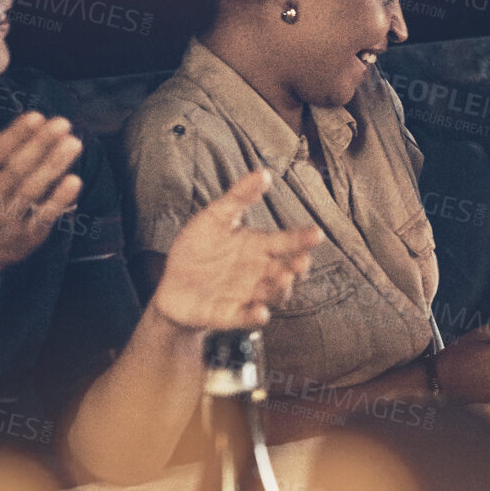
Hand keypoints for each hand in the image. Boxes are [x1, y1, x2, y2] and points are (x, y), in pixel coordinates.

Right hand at [0, 112, 82, 280]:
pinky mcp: (24, 238)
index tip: (38, 116)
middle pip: (17, 168)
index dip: (16, 134)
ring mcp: (4, 221)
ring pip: (33, 189)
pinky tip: (75, 180)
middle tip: (64, 123)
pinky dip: (59, 199)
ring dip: (55, 165)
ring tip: (74, 143)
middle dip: (41, 144)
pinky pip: (44, 216)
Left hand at [151, 169, 323, 329]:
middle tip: (301, 262)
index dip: (302, 238)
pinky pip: (246, 317)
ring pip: (272, 294)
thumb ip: (239, 197)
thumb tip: (263, 172)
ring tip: (284, 279)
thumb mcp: (215, 218)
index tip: (316, 233)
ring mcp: (247, 294)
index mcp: (259, 247)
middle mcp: (259, 272)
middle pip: (284, 270)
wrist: (172, 285)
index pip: (286, 242)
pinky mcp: (229, 314)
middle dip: (295, 268)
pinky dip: (254, 316)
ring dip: (280, 289)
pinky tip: (260, 312)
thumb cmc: (198, 250)